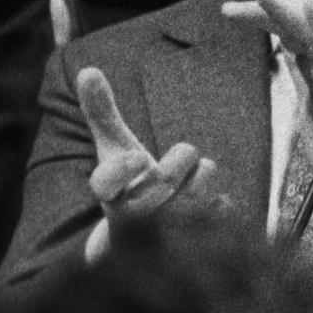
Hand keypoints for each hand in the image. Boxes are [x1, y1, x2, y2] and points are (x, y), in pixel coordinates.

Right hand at [76, 66, 219, 236]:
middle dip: (182, 157)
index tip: (137, 156)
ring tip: (200, 174)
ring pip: (198, 192)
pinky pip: (222, 213)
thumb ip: (102, 114)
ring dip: (205, 174)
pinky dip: (223, 202)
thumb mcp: (115, 150)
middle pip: (165, 179)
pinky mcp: (195, 245)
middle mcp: (135, 214)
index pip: (105, 183)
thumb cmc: (132, 184)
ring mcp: (165, 232)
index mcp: (110, 193)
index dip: (120, 171)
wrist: (150, 241)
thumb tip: (88, 68)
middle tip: (185, 152)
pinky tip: (216, 204)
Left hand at [222, 0, 312, 225]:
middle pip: (298, 33)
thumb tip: (288, 52)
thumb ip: (302, 82)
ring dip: (289, 15)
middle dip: (270, 14)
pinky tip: (310, 10)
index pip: (289, 39)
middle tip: (242, 0)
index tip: (233, 12)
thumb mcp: (308, 113)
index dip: (265, 22)